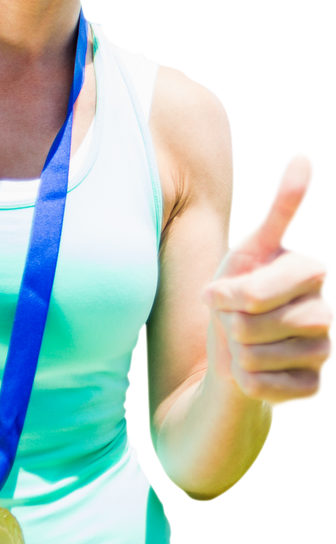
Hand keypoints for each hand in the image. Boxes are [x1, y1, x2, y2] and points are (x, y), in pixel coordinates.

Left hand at [201, 149, 334, 408]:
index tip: (218, 293)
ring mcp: (326, 352)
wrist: (230, 355)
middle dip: (229, 325)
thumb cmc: (236, 295)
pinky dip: (250, 384)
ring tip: (243, 347)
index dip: (228, 296)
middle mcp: (327, 311)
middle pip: (254, 324)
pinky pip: (272, 389)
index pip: (258, 290)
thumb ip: (281, 208)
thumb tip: (306, 154)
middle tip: (233, 323)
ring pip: (259, 358)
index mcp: (313, 271)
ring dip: (236, 355)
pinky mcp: (316, 388)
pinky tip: (255, 375)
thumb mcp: (248, 249)